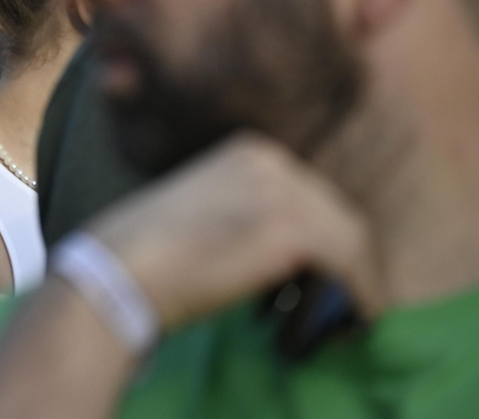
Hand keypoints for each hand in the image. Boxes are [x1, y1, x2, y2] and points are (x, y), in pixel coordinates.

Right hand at [88, 134, 384, 331]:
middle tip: (324, 307)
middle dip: (338, 263)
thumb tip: (287, 253)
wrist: (119, 270)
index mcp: (248, 150)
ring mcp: (283, 189)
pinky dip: (359, 298)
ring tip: (336, 322)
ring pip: (350, 240)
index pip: (311, 196)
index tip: (311, 283)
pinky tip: (350, 326)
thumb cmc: (146, 252)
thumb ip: (247, 214)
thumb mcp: (205, 211)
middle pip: (336, 214)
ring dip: (351, 284)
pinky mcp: (291, 228)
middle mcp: (271, 159)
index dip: (319, 244)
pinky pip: (350, 266)